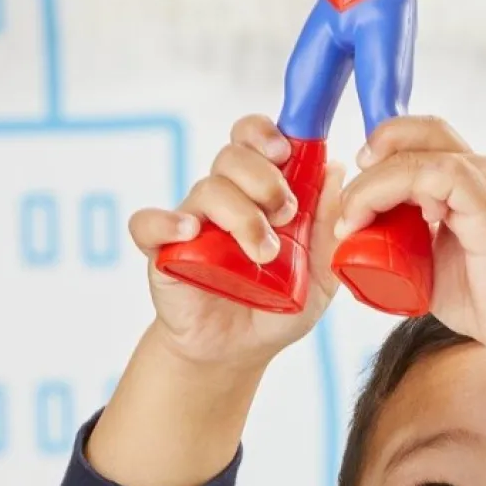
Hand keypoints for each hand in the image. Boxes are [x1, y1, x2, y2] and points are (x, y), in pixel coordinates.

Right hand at [129, 116, 342, 367]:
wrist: (240, 351)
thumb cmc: (278, 306)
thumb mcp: (321, 274)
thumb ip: (330, 227)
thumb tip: (337, 170)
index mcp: (260, 193)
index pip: (254, 140)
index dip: (264, 134)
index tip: (286, 152)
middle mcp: (225, 200)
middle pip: (232, 156)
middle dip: (264, 178)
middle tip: (285, 214)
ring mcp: (193, 223)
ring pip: (207, 188)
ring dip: (240, 215)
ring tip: (263, 254)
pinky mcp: (163, 251)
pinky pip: (148, 223)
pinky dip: (165, 222)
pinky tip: (190, 233)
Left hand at [331, 117, 485, 364]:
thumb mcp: (434, 266)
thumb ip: (405, 243)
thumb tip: (360, 242)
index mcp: (474, 183)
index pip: (421, 142)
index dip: (380, 157)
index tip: (351, 200)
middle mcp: (485, 172)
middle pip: (419, 131)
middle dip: (372, 157)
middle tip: (346, 206)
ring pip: (418, 152)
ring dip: (372, 182)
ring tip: (351, 221)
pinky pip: (432, 174)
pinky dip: (390, 190)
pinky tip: (371, 221)